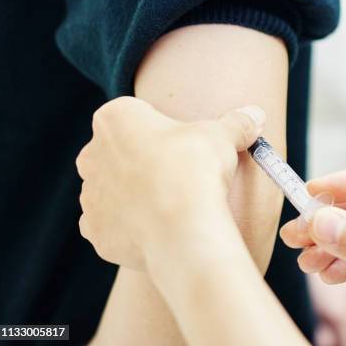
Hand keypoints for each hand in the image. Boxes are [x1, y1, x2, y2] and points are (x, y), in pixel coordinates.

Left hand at [76, 97, 264, 270]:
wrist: (182, 227)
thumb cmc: (196, 169)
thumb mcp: (223, 136)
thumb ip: (236, 123)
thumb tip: (256, 114)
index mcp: (116, 118)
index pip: (136, 116)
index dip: (163, 129)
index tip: (186, 145)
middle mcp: (93, 154)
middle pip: (118, 151)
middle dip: (142, 160)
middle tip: (178, 173)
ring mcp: (90, 195)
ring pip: (112, 189)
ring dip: (134, 194)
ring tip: (171, 204)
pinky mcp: (94, 231)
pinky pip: (111, 224)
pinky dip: (130, 226)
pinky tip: (158, 227)